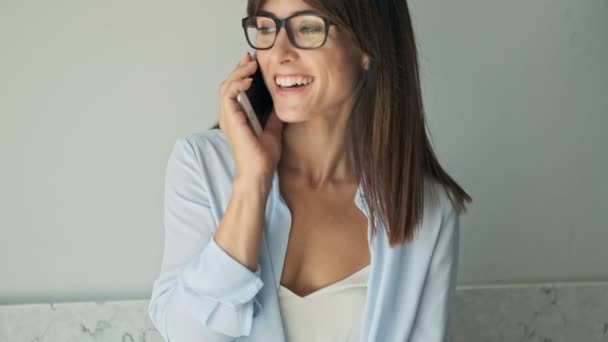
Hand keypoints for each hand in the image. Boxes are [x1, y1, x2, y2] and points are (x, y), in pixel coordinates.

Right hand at [218, 52, 283, 182]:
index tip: (252, 63)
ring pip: (226, 86)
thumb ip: (272, 116)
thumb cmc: (263, 157)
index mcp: (237, 117)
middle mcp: (230, 116)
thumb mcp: (273, 129)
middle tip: (250, 58)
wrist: (260, 171)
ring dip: (239, 73)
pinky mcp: (230, 119)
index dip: (242, 73)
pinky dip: (238, 84)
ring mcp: (228, 117)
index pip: (235, 89)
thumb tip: (280, 104)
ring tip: (251, 65)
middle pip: (228, 84)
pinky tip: (249, 79)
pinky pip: (228, 94)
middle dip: (239, 68)